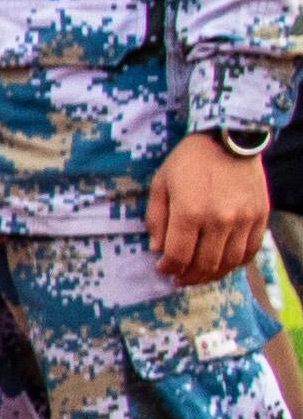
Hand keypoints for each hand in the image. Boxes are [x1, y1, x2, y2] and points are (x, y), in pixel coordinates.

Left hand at [153, 133, 269, 289]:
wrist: (229, 140)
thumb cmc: (189, 160)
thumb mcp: (161, 183)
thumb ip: (156, 218)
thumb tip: (157, 250)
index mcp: (190, 211)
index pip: (178, 255)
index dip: (168, 267)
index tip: (163, 269)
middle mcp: (219, 220)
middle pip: (205, 264)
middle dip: (188, 276)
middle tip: (179, 278)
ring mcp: (243, 220)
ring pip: (229, 262)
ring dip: (212, 275)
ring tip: (199, 275)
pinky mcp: (260, 218)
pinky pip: (249, 251)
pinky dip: (235, 263)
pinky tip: (222, 263)